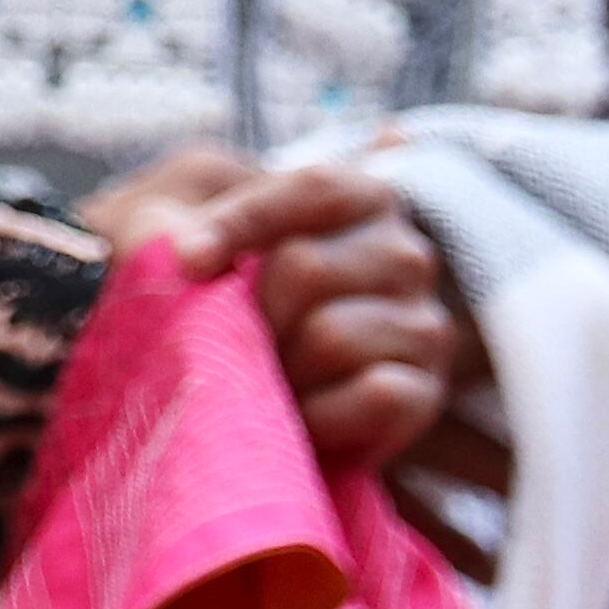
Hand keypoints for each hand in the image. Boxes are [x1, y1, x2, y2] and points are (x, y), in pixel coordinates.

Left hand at [91, 153, 455, 473]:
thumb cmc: (214, 294)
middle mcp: (404, 255)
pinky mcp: (422, 395)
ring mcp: (422, 326)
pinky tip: (297, 418)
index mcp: (360, 198)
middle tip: (231, 340)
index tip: (185, 260)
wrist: (234, 391)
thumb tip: (185, 255)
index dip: (244, 221)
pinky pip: (375, 397)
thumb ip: (186, 218)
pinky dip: (319, 415)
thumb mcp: (192, 234)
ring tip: (263, 380)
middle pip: (307, 268)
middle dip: (252, 313)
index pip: (312, 190)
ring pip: (332, 336)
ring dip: (278, 370)